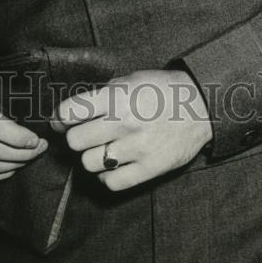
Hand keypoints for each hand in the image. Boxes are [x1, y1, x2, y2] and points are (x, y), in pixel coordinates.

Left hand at [51, 69, 212, 191]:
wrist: (201, 105)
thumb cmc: (161, 90)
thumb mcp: (130, 80)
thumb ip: (102, 95)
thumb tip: (69, 112)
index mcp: (118, 96)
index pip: (71, 111)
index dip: (60, 117)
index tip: (61, 120)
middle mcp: (125, 123)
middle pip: (75, 141)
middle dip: (76, 137)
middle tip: (86, 134)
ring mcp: (137, 148)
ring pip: (89, 164)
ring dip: (91, 157)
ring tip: (102, 148)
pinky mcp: (149, 169)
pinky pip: (111, 182)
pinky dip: (106, 176)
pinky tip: (113, 165)